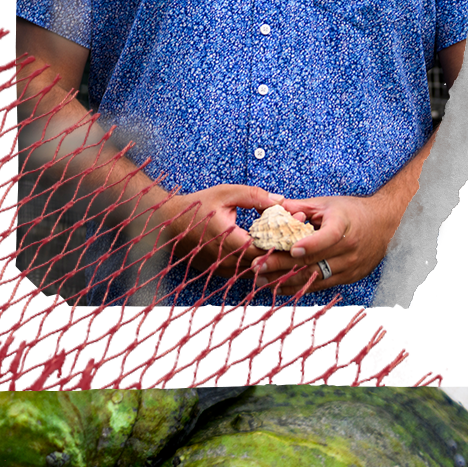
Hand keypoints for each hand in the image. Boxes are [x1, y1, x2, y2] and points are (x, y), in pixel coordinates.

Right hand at [130, 183, 286, 286]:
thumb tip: (282, 200)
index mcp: (231, 240)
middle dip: (284, 249)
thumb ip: (256, 197)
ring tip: (290, 245)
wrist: (167, 225)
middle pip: (265, 263)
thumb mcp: (226, 193)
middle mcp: (227, 260)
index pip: (267, 248)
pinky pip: (245, 273)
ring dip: (273, 260)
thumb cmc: (196, 206)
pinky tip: (271, 254)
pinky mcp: (219, 272)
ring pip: (256, 272)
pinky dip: (259, 265)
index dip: (286, 239)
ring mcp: (222, 269)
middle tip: (300, 235)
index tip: (299, 227)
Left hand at [256, 194, 398, 295]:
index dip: (311, 244)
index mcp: (344, 225)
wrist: (384, 224)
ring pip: (315, 277)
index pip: (329, 237)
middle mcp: (349, 248)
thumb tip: (268, 204)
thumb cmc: (350, 212)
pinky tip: (278, 286)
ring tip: (261, 279)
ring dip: (286, 280)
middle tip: (258, 265)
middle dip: (282, 265)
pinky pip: (321, 285)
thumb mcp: (325, 204)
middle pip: (314, 261)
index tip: (291, 249)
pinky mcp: (349, 278)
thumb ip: (297, 207)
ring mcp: (350, 266)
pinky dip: (299, 287)